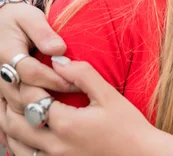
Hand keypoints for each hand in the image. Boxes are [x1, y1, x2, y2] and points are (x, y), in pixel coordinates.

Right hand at [0, 0, 75, 151]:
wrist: (0, 23)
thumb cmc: (19, 19)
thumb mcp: (30, 17)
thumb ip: (43, 32)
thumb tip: (58, 49)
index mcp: (7, 53)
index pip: (30, 72)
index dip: (53, 79)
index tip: (74, 83)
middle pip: (21, 94)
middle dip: (47, 100)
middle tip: (70, 106)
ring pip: (13, 107)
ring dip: (35, 114)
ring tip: (59, 119)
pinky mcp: (1, 93)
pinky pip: (5, 114)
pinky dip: (19, 124)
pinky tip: (37, 132)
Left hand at [0, 57, 167, 155]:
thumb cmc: (128, 126)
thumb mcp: (109, 95)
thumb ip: (83, 75)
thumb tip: (58, 61)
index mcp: (66, 123)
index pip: (31, 97)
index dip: (27, 80)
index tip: (31, 69)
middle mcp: (54, 145)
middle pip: (14, 120)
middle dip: (11, 99)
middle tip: (15, 84)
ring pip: (14, 141)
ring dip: (10, 120)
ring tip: (13, 103)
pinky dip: (17, 141)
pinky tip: (22, 128)